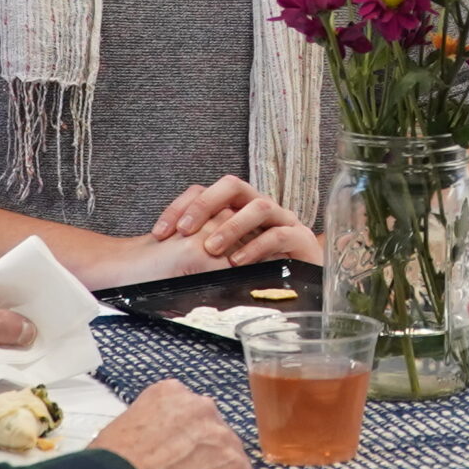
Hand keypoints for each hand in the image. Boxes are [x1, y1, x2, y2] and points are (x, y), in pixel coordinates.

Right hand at [88, 382, 260, 468]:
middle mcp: (203, 410)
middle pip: (215, 439)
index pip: (191, 416)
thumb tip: (151, 449)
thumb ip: (149, 429)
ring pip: (232, 466)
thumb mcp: (120, 430)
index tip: (172, 460)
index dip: (183, 444)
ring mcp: (224, 441)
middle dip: (203, 461)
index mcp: (171, 395)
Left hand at [149, 175, 318, 264]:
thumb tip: (164, 258)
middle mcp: (260, 206)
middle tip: (184, 231)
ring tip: (211, 249)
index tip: (160, 232)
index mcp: (238, 207)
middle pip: (233, 186)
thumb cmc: (261, 270)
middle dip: (205, 204)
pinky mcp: (300, 239)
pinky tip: (238, 262)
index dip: (180, 207)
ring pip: (259, 206)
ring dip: (232, 226)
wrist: (309, 283)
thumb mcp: (225, 258)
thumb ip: (202, 253)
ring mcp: (283, 220)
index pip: (205, 191)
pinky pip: (279, 235)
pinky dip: (256, 247)